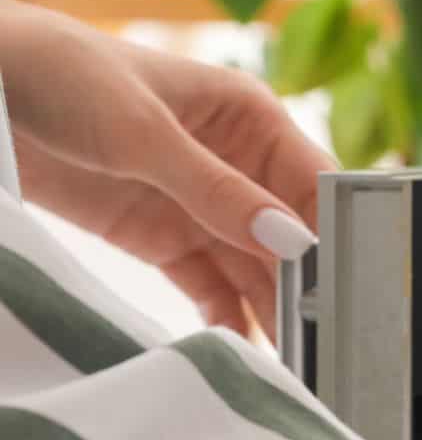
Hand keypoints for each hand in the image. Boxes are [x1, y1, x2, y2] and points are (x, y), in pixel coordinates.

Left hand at [0, 0, 333, 337]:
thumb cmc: (62, 75)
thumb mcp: (141, 132)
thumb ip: (216, 190)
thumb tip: (290, 242)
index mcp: (252, 121)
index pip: (314, 187)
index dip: (332, 238)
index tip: (341, 292)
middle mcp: (239, 166)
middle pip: (290, 239)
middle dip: (306, 289)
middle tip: (321, 346)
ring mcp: (201, 206)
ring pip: (255, 270)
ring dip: (271, 314)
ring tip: (292, 364)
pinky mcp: (163, 239)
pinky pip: (210, 288)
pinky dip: (226, 320)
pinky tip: (242, 353)